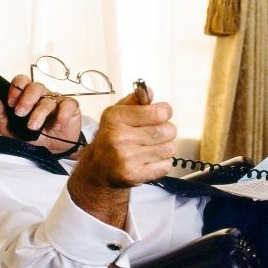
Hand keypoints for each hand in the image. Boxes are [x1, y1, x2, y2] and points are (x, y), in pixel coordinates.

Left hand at [0, 74, 82, 151]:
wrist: (53, 149)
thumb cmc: (32, 135)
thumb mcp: (12, 129)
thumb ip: (0, 114)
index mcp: (26, 95)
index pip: (21, 82)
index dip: (15, 89)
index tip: (10, 103)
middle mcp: (41, 95)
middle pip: (35, 86)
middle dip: (26, 99)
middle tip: (20, 113)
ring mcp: (56, 100)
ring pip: (48, 99)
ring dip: (40, 113)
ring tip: (33, 126)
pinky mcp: (71, 107)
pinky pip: (68, 105)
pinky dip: (61, 115)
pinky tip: (56, 126)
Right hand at [66, 87, 175, 227]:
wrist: (99, 169)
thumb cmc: (111, 139)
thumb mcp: (117, 114)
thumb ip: (135, 100)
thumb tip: (149, 92)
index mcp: (115, 118)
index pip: (159, 112)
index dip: (165, 112)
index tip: (160, 115)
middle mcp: (119, 137)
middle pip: (168, 131)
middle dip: (166, 132)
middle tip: (154, 134)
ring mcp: (126, 158)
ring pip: (169, 149)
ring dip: (164, 148)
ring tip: (150, 148)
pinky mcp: (134, 175)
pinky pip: (166, 165)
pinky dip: (161, 163)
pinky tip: (148, 161)